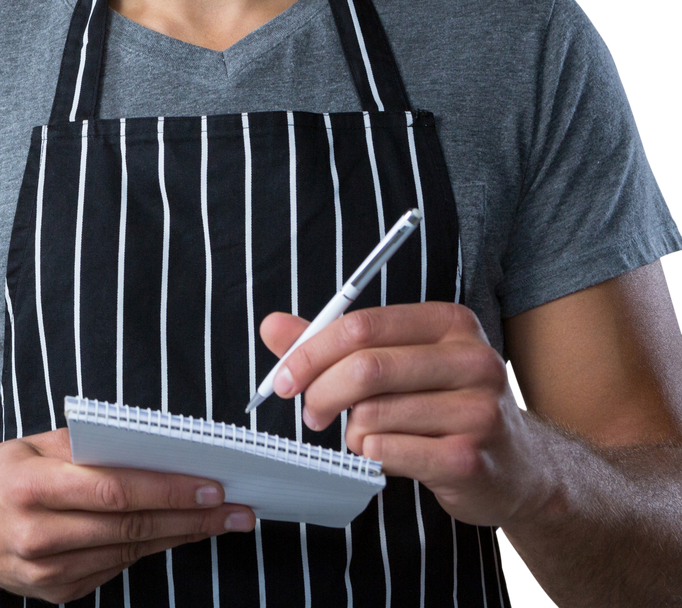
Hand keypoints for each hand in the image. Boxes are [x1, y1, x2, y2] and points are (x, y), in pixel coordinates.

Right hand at [0, 427, 254, 603]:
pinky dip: (148, 549)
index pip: (114, 489)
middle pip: (129, 526)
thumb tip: (149, 445)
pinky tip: (176, 534)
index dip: (167, 490)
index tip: (211, 486)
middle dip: (191, 518)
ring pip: (128, 551)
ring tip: (219, 521)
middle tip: (236, 510)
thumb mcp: (33, 444)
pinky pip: (113, 568)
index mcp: (32, 487)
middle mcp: (37, 534)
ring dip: (180, 536)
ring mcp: (45, 572)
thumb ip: (87, 445)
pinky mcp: (53, 593)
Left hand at [260, 302, 547, 528]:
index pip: (363, 325)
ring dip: (350, 431)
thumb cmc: (445, 405)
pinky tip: (385, 453)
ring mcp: (479, 409)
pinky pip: (389, 451)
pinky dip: (371, 454)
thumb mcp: (399, 362)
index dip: (313, 351)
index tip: (286, 377)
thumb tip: (272, 326)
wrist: (518, 469)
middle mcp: (472, 358)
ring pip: (373, 414)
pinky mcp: (472, 458)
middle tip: (309, 412)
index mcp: (450, 322)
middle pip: (366, 367)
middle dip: (321, 392)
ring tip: (363, 435)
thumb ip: (334, 344)